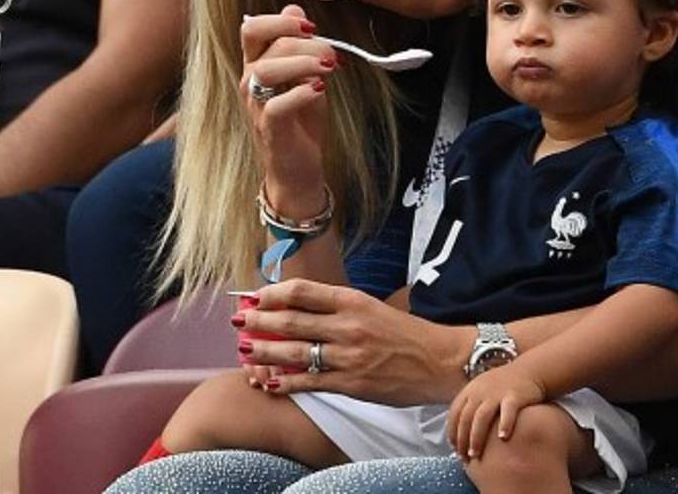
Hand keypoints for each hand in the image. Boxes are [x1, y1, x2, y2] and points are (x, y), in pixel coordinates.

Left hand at [239, 279, 471, 404]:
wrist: (440, 361)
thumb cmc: (406, 334)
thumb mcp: (372, 308)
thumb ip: (338, 308)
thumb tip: (299, 307)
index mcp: (352, 301)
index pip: (301, 292)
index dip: (271, 294)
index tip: (253, 297)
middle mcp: (347, 325)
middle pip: (290, 320)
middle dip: (258, 321)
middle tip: (238, 322)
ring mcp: (348, 356)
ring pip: (294, 353)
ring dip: (264, 351)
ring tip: (245, 350)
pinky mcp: (351, 383)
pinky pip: (309, 382)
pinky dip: (285, 383)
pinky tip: (269, 382)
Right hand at [240, 5, 337, 209]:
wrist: (299, 168)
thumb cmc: (302, 121)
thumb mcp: (306, 76)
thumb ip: (301, 45)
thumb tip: (296, 9)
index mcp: (257, 64)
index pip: (252, 27)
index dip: (280, 19)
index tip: (312, 27)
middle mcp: (250, 81)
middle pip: (260, 40)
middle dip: (301, 40)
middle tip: (330, 55)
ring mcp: (255, 105)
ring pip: (264, 69)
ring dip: (302, 62)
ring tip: (329, 69)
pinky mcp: (268, 129)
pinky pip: (275, 106)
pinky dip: (300, 93)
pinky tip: (319, 90)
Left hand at [448, 364, 545, 460]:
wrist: (530, 370)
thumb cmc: (504, 385)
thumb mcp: (482, 389)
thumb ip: (470, 406)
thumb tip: (459, 432)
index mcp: (471, 390)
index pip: (455, 413)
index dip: (452, 432)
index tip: (454, 448)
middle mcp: (481, 391)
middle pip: (466, 417)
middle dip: (462, 439)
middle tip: (464, 457)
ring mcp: (497, 392)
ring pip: (482, 416)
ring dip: (476, 437)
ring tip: (476, 453)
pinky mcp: (515, 395)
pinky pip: (508, 411)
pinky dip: (504, 424)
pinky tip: (502, 437)